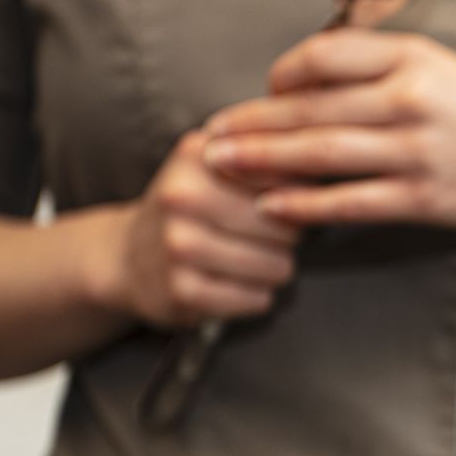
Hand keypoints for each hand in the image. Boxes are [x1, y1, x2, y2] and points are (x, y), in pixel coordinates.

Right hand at [99, 129, 298, 326]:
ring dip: (273, 269)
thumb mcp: (219, 167)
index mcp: (197, 155)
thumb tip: (326, 166)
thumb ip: (269, 157)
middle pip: (287, 226)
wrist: (128, 256)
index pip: (285, 177)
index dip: (297, 196)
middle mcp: (182, 195)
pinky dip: (254, 296)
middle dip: (287, 237)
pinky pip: (257, 299)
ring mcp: (179, 245)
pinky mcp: (183, 290)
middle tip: (261, 236)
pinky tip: (231, 284)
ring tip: (245, 259)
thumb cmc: (192, 209)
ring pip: (278, 266)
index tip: (284, 201)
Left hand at [202, 29, 455, 229]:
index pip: (323, 56)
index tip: (263, 93)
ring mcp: (419, 152)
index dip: (282, 75)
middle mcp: (414, 100)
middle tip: (210, 134)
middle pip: (311, 107)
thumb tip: (301, 79)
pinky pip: (350, 201)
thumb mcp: (437, 69)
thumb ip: (376, 67)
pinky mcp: (424, 198)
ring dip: (264, 161)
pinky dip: (306, 205)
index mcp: (413, 59)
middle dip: (251, 122)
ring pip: (322, 154)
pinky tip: (273, 206)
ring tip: (224, 165)